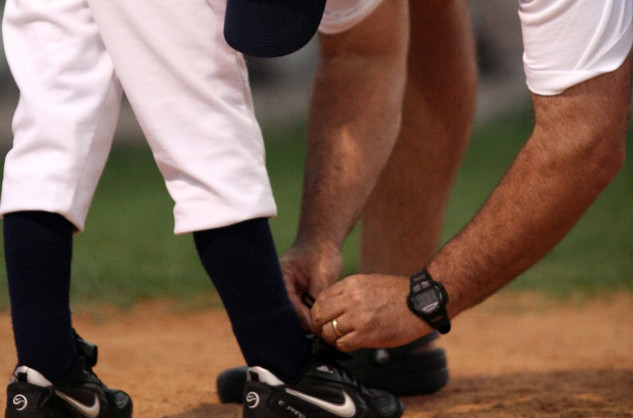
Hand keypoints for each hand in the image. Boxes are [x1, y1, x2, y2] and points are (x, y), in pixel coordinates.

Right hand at [279, 240, 342, 331]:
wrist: (323, 240)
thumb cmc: (321, 252)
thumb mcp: (321, 275)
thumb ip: (316, 298)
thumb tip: (315, 323)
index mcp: (280, 278)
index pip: (287, 305)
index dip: (302, 318)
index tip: (316, 328)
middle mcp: (279, 286)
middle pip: (287, 312)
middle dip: (302, 322)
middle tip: (319, 332)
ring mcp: (287, 291)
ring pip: (294, 313)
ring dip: (306, 320)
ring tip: (322, 328)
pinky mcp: (295, 294)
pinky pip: (300, 309)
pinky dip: (309, 314)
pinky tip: (321, 321)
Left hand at [310, 274, 432, 351]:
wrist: (421, 303)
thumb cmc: (398, 294)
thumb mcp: (369, 283)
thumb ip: (349, 292)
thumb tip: (331, 307)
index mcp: (351, 284)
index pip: (320, 299)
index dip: (318, 312)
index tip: (322, 319)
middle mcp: (351, 299)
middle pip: (318, 315)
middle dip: (318, 326)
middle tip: (324, 332)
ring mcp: (358, 317)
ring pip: (328, 332)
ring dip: (330, 338)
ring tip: (338, 339)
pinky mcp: (367, 334)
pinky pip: (342, 344)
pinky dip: (342, 346)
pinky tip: (350, 343)